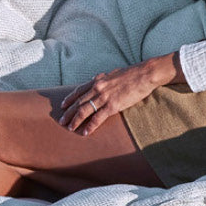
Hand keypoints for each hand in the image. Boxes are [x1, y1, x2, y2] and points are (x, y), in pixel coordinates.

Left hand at [57, 55, 181, 136]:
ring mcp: (104, 97)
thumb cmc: (131, 74)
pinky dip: (90, 126)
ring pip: (84, 111)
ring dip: (76, 120)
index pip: (78, 91)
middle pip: (78, 102)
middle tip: (61, 121)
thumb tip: (97, 79)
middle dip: (68, 113)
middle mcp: (97, 88)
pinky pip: (97, 118)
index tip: (62, 105)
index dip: (69, 99)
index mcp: (97, 80)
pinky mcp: (113, 106)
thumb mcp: (113, 74)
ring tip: (70, 128)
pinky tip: (85, 132)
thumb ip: (103, 79)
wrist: (144, 74)